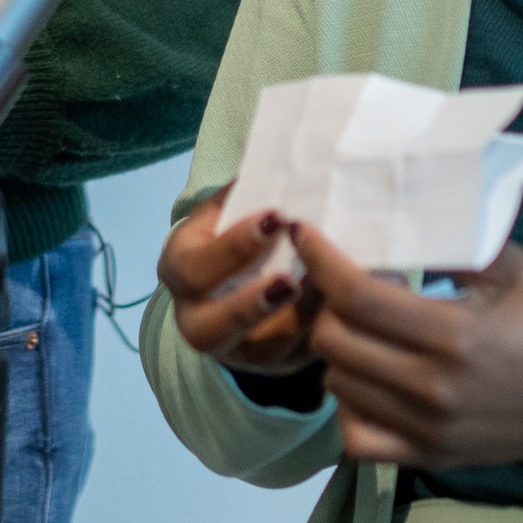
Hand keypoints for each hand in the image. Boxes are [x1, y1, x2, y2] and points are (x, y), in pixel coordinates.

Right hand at [157, 189, 324, 377]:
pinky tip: (341, 308)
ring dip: (290, 325)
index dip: (233, 245)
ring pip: (252, 353)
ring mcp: (232, 348)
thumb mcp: (229, 212)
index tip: (276, 219)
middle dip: (248, 305)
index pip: (194, 265)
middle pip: (208, 326)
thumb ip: (245, 192)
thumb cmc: (237, 236)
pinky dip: (317, 332)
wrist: (237, 281)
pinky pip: (291, 358)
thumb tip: (281, 157)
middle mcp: (195, 317)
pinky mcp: (269, 365)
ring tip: (322, 296)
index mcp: (181, 268)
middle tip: (291, 280)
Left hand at [294, 224, 522, 469]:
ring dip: (339, 349)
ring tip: (364, 326)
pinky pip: (359, 440)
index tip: (306, 235)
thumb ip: (450, 242)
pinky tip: (370, 380)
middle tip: (348, 281)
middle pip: (335, 341)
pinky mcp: (434, 458)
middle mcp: (433, 389)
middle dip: (327, 303)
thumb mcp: (513, 268)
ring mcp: (430, 430)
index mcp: (455, 335)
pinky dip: (351, 407)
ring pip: (339, 386)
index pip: (356, 296)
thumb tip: (393, 215)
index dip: (321, 261)